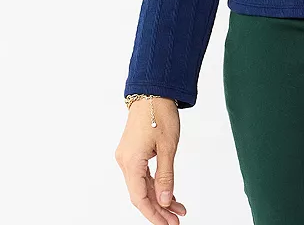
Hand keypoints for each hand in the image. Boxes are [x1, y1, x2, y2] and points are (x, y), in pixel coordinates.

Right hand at [115, 97, 186, 223]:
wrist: (153, 91)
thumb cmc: (160, 114)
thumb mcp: (168, 146)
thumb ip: (165, 176)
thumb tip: (165, 200)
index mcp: (131, 162)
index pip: (139, 198)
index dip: (153, 214)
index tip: (167, 224)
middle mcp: (125, 162)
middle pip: (140, 194)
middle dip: (159, 209)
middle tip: (176, 220)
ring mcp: (127, 157)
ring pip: (142, 186)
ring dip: (159, 198)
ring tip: (178, 209)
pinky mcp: (133, 152)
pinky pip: (143, 175)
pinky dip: (155, 185)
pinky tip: (169, 193)